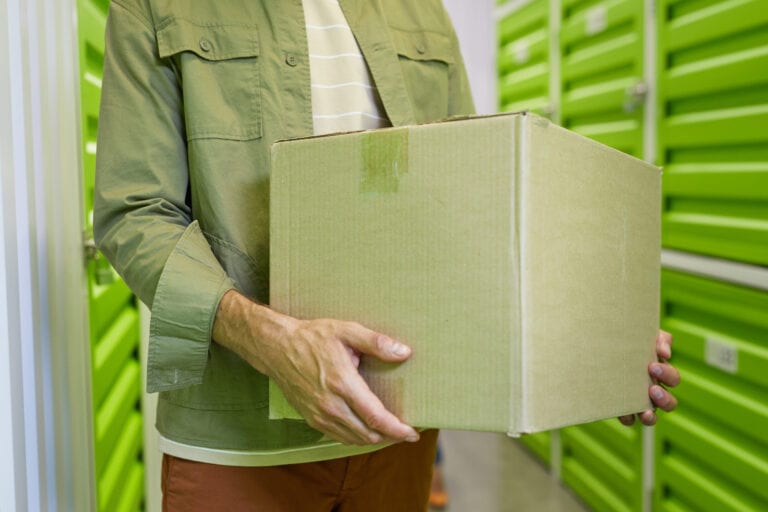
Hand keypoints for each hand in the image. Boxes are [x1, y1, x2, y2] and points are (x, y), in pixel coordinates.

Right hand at [213, 291, 418, 445]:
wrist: (276, 348)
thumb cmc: (312, 337)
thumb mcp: (346, 331)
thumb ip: (376, 342)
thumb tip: (404, 352)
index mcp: (343, 384)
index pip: (376, 417)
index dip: (397, 429)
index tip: (413, 433)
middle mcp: (331, 405)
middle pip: (367, 434)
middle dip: (390, 437)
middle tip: (406, 432)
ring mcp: (319, 415)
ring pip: (353, 439)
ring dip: (374, 439)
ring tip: (389, 432)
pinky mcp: (311, 419)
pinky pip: (338, 437)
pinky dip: (356, 437)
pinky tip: (365, 429)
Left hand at [619, 330, 679, 426]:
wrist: (598, 341)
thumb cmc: (625, 338)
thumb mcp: (643, 333)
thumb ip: (660, 339)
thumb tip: (665, 352)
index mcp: (658, 372)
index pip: (672, 379)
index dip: (667, 375)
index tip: (652, 366)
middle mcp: (651, 389)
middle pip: (669, 402)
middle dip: (664, 398)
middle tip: (652, 388)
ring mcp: (637, 400)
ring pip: (652, 416)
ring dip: (652, 415)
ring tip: (646, 412)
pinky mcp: (621, 407)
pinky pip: (629, 419)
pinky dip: (629, 418)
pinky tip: (625, 414)